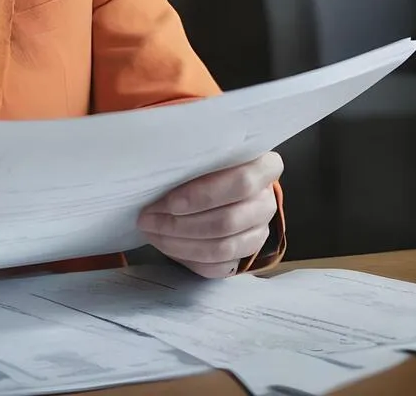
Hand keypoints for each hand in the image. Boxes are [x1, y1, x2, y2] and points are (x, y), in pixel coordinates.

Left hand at [137, 152, 282, 278]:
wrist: (223, 178)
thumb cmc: (209, 159)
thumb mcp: (206, 148)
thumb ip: (193, 155)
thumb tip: (156, 165)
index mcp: (264, 167)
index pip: (241, 184)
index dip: (204, 195)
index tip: (170, 202)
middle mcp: (267, 202)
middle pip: (227, 221)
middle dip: (180, 224)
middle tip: (148, 218)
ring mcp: (260, 230)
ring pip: (222, 248)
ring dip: (180, 244)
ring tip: (152, 231)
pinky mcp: (248, 252)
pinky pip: (219, 266)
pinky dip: (190, 259)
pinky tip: (167, 246)